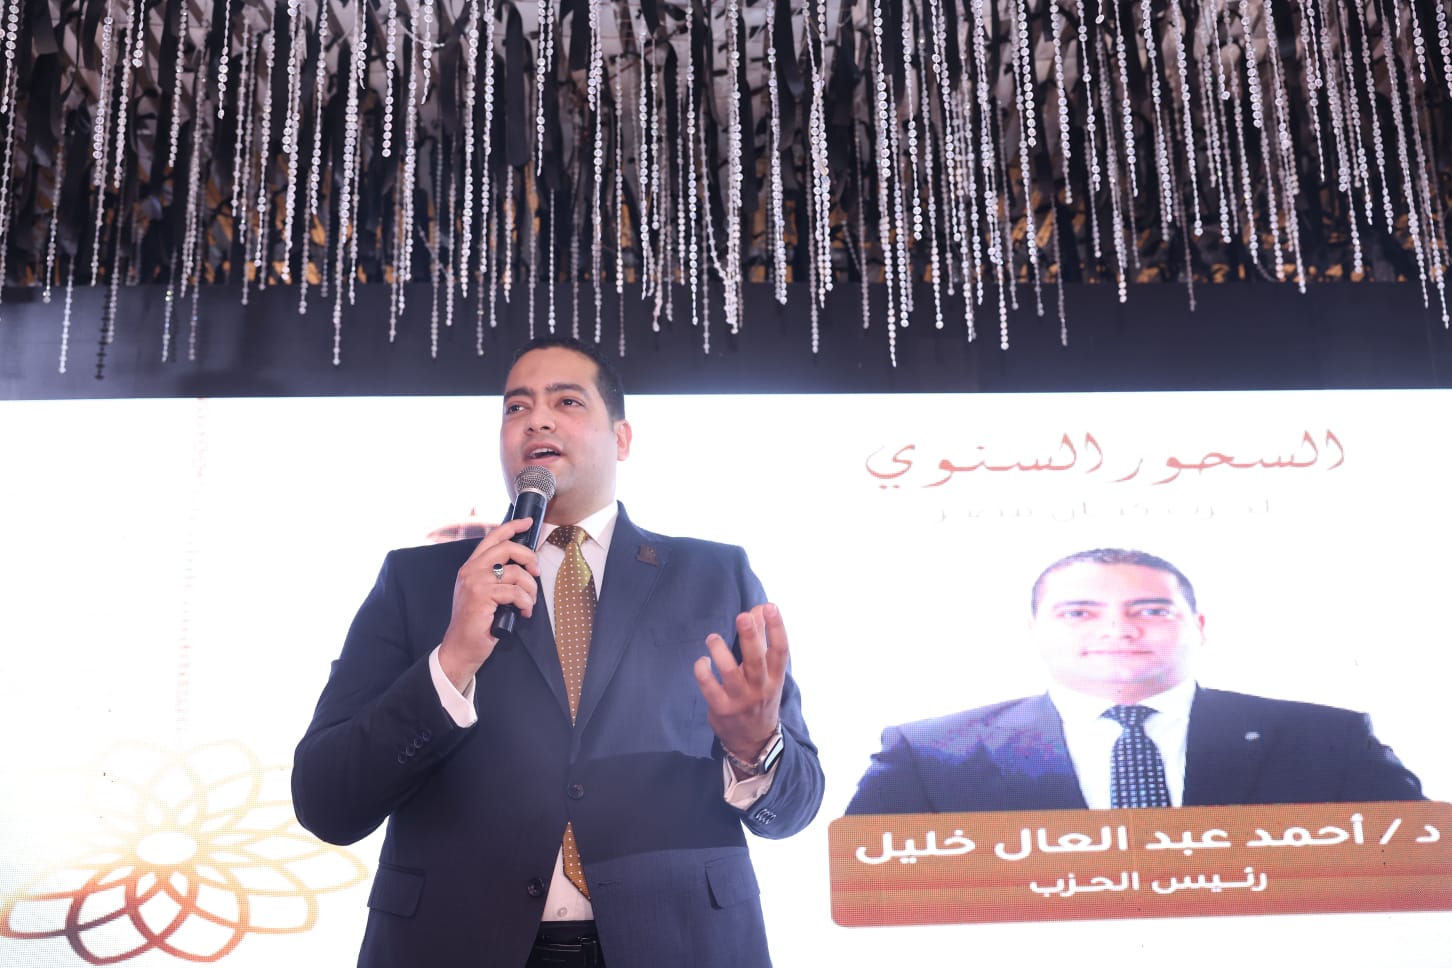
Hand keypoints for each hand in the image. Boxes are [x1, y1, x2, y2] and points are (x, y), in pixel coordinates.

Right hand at [437, 518, 540, 689]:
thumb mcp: (483, 593)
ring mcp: (475, 582)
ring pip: (516, 572)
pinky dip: (526, 603)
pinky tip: (524, 613)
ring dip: (530, 589)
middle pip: (507, 548)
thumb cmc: (476, 623)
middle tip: (536, 570)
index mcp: (471, 567)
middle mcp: (471, 570)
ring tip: (529, 602)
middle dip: (529, 557)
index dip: (512, 526)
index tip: (527, 522)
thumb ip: (495, 576)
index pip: (492, 538)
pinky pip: (516, 592)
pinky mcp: (482, 596)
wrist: (461, 647)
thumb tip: (523, 566)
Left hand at [694, 603, 787, 765]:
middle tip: (743, 616)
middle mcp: (760, 688)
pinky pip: (710, 688)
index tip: (770, 606)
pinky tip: (702, 661)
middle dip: (751, 637)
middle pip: (757, 660)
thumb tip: (760, 608)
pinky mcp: (722, 709)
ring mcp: (741, 700)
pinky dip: (703, 672)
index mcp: (775, 677)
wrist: (754, 741)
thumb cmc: (760, 697)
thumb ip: (762, 640)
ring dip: (720, 652)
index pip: (781, 650)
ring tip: (713, 637)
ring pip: (731, 674)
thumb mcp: (768, 673)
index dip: (777, 628)